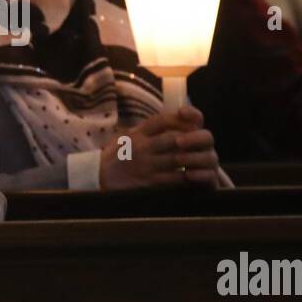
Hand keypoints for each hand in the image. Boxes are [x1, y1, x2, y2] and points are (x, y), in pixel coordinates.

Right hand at [99, 105, 220, 189]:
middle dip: (192, 140)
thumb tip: (174, 121)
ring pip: (178, 158)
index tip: (193, 123)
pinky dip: (187, 177)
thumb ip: (148, 130)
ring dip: (194, 159)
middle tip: (204, 144)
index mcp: (138, 133)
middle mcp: (142, 147)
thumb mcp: (128, 136)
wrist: (97, 178)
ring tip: (204, 160)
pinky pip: (174, 178)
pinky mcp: (149, 182)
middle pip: (174, 138)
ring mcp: (146, 165)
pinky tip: (194, 176)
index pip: (163, 119)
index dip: (181, 119)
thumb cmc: (116, 156)